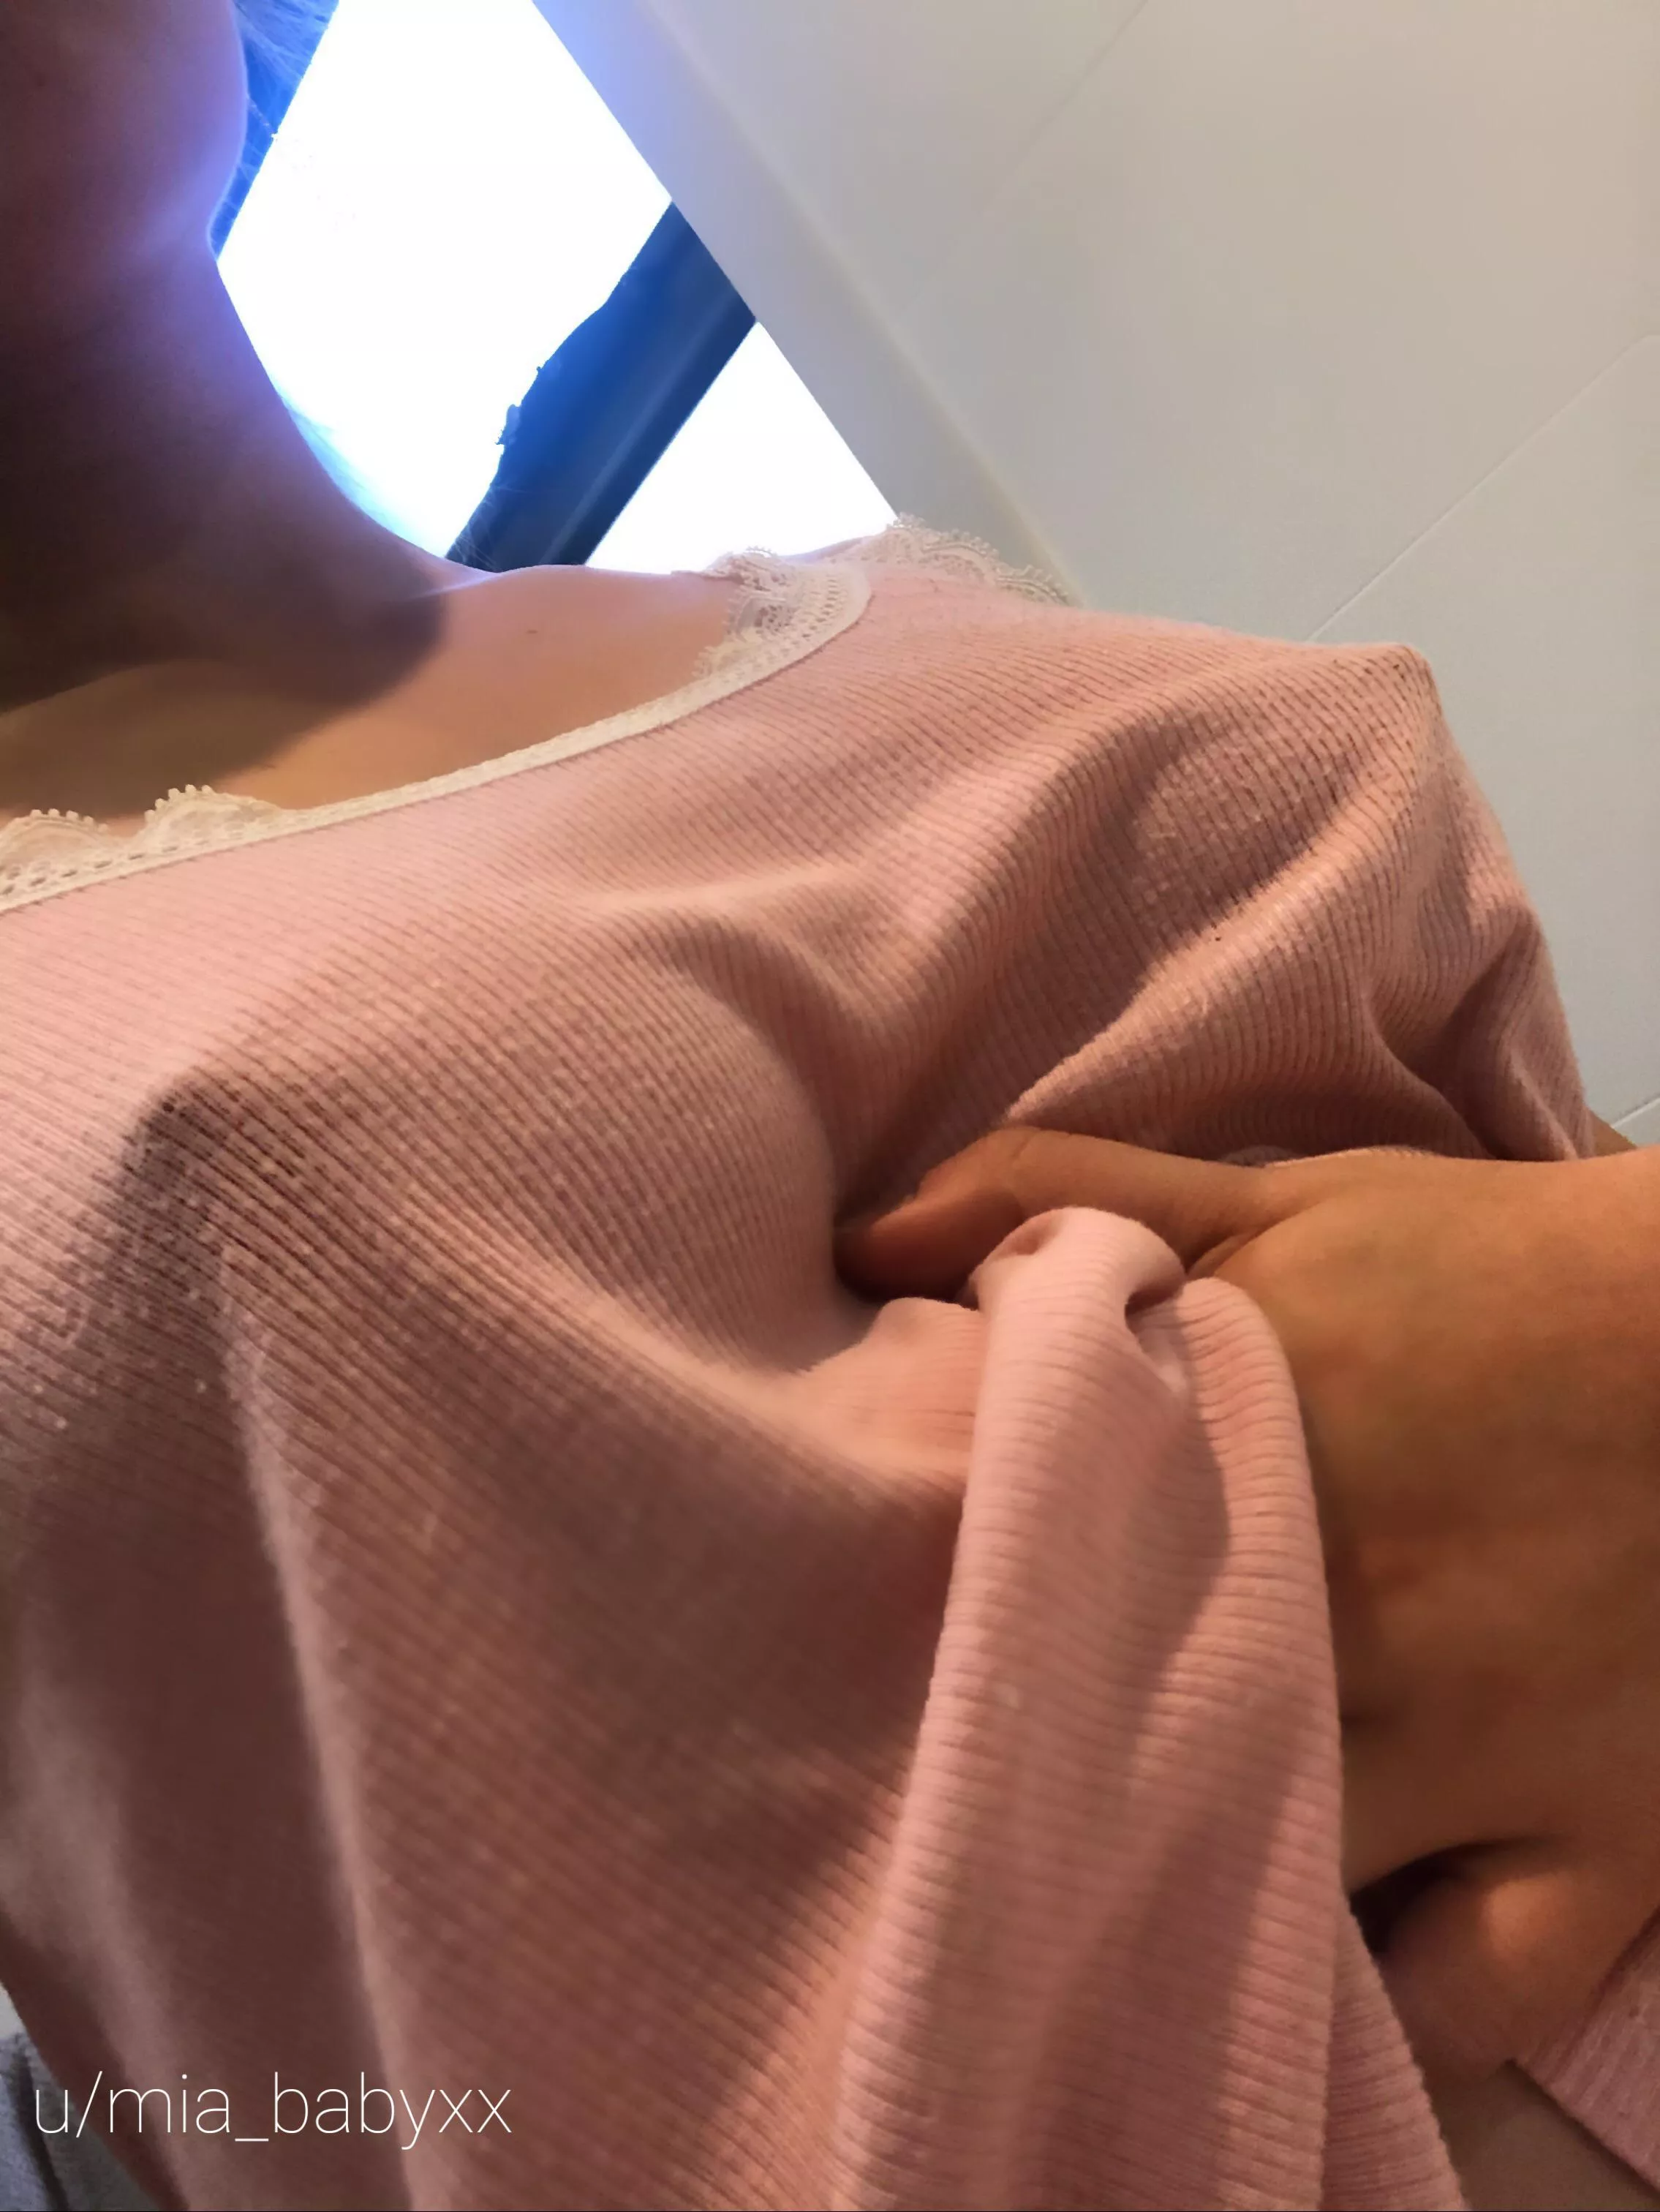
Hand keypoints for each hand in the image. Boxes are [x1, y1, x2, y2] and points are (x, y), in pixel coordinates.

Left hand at [837, 1131, 1659, 2081]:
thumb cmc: (1473, 1267)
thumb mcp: (1263, 1201)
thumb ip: (1056, 1196)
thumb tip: (864, 1243)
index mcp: (1228, 1468)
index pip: (1020, 1583)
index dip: (933, 1639)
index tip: (879, 1650)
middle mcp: (1335, 1629)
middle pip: (1123, 1760)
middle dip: (1032, 1793)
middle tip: (972, 1796)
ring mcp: (1469, 1756)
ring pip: (1269, 1893)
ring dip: (1177, 1907)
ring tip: (1105, 1902)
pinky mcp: (1592, 1843)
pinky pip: (1464, 2000)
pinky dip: (1385, 2021)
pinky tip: (1313, 1992)